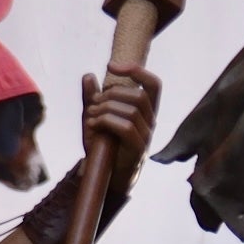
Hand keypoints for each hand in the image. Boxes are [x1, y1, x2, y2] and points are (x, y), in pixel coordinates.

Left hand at [82, 63, 161, 192]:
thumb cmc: (104, 146)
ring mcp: (147, 137)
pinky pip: (126, 127)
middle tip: (93, 104)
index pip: (154, 84)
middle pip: (138, 95)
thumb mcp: (95, 118)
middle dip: (111, 94)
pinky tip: (93, 126)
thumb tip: (89, 76)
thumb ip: (92, 98)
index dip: (137, 70)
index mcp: (146, 110)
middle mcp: (151, 122)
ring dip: (105, 109)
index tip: (111, 65)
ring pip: (131, 111)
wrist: (106, 177)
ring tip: (90, 117)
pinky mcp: (138, 150)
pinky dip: (106, 122)